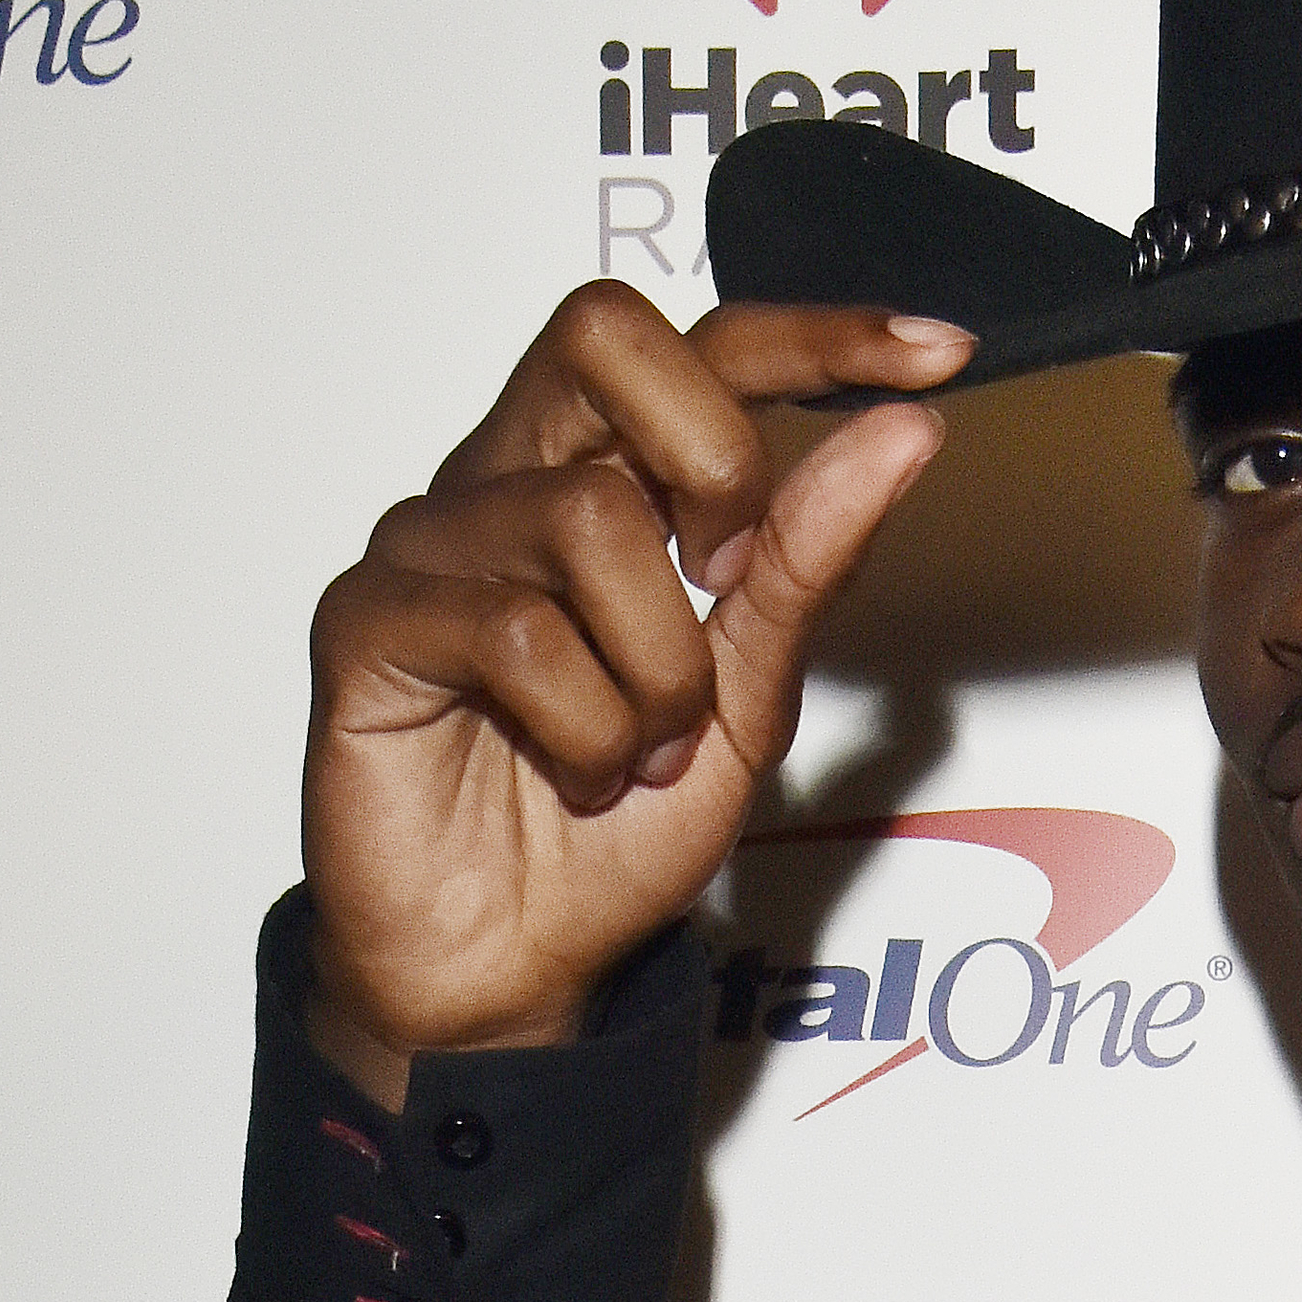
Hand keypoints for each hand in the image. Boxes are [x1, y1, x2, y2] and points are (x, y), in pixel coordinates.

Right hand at [299, 281, 971, 1096]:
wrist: (512, 967)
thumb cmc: (609, 832)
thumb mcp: (750, 698)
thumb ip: (809, 563)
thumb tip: (907, 433)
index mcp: (597, 478)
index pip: (701, 344)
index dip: (816, 333)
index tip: (934, 357)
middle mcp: (506, 480)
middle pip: (607, 335)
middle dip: (712, 464)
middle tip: (726, 592)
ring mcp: (428, 541)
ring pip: (588, 518)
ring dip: (657, 669)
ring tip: (636, 751)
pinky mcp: (368, 621)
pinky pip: (515, 632)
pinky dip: (582, 727)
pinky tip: (573, 773)